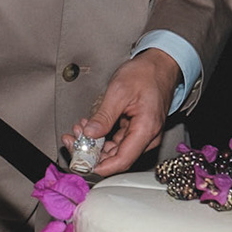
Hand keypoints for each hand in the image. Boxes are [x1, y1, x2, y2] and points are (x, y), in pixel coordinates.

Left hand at [61, 49, 180, 177]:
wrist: (159, 65)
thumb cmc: (145, 74)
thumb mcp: (119, 91)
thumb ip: (104, 115)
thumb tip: (90, 134)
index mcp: (146, 129)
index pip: (123, 160)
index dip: (101, 167)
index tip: (82, 163)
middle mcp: (147, 137)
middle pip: (116, 157)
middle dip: (92, 152)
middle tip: (72, 140)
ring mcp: (142, 134)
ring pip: (115, 150)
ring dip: (95, 143)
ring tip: (79, 129)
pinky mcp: (137, 130)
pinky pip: (118, 140)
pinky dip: (102, 136)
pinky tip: (89, 126)